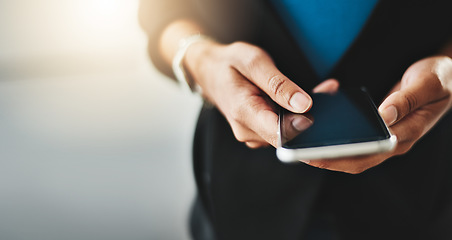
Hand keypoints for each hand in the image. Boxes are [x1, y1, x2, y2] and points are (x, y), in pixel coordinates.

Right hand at [185, 40, 338, 147]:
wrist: (209, 71)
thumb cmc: (229, 64)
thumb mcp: (253, 62)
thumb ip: (278, 84)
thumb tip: (303, 104)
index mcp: (244, 113)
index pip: (280, 133)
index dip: (303, 125)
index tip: (318, 108)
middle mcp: (247, 131)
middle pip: (288, 135)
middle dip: (308, 114)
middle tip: (325, 91)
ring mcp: (253, 135)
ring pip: (288, 133)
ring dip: (303, 114)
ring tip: (314, 92)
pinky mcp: (259, 133)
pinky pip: (282, 129)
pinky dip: (294, 115)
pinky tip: (298, 99)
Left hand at [302, 56, 451, 173]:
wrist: (446, 76)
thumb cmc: (440, 79)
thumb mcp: (428, 83)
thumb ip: (407, 99)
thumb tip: (384, 116)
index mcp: (407, 133)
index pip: (370, 154)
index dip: (342, 158)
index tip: (316, 156)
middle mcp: (395, 140)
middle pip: (356, 158)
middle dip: (327, 159)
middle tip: (299, 153)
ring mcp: (387, 136)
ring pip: (354, 152)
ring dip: (329, 152)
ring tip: (303, 145)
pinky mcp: (380, 127)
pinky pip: (356, 139)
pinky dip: (337, 139)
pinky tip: (320, 130)